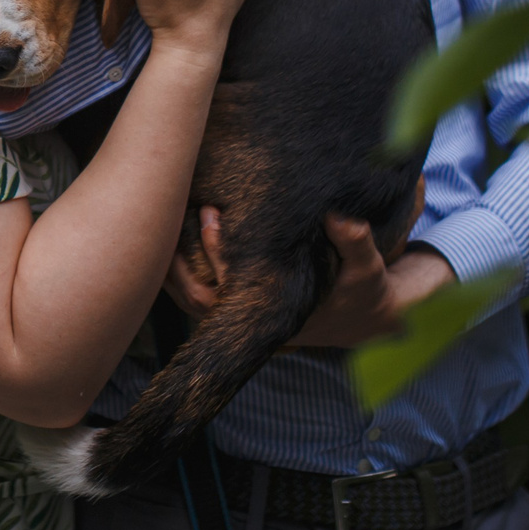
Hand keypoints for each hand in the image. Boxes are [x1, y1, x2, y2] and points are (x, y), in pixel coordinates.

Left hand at [163, 187, 452, 349]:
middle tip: (176, 213)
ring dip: (173, 267)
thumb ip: (355, 242)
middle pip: (196, 299)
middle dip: (179, 261)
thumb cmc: (363, 287)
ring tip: (162, 221)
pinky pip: (197, 293)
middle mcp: (254, 317)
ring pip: (190, 299)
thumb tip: (339, 216)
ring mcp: (245, 315)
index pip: (230, 286)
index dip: (216, 250)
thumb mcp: (366, 266)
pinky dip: (180, 270)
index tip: (211, 212)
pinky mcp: (240, 304)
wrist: (366, 316)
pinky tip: (171, 238)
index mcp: (276, 309)